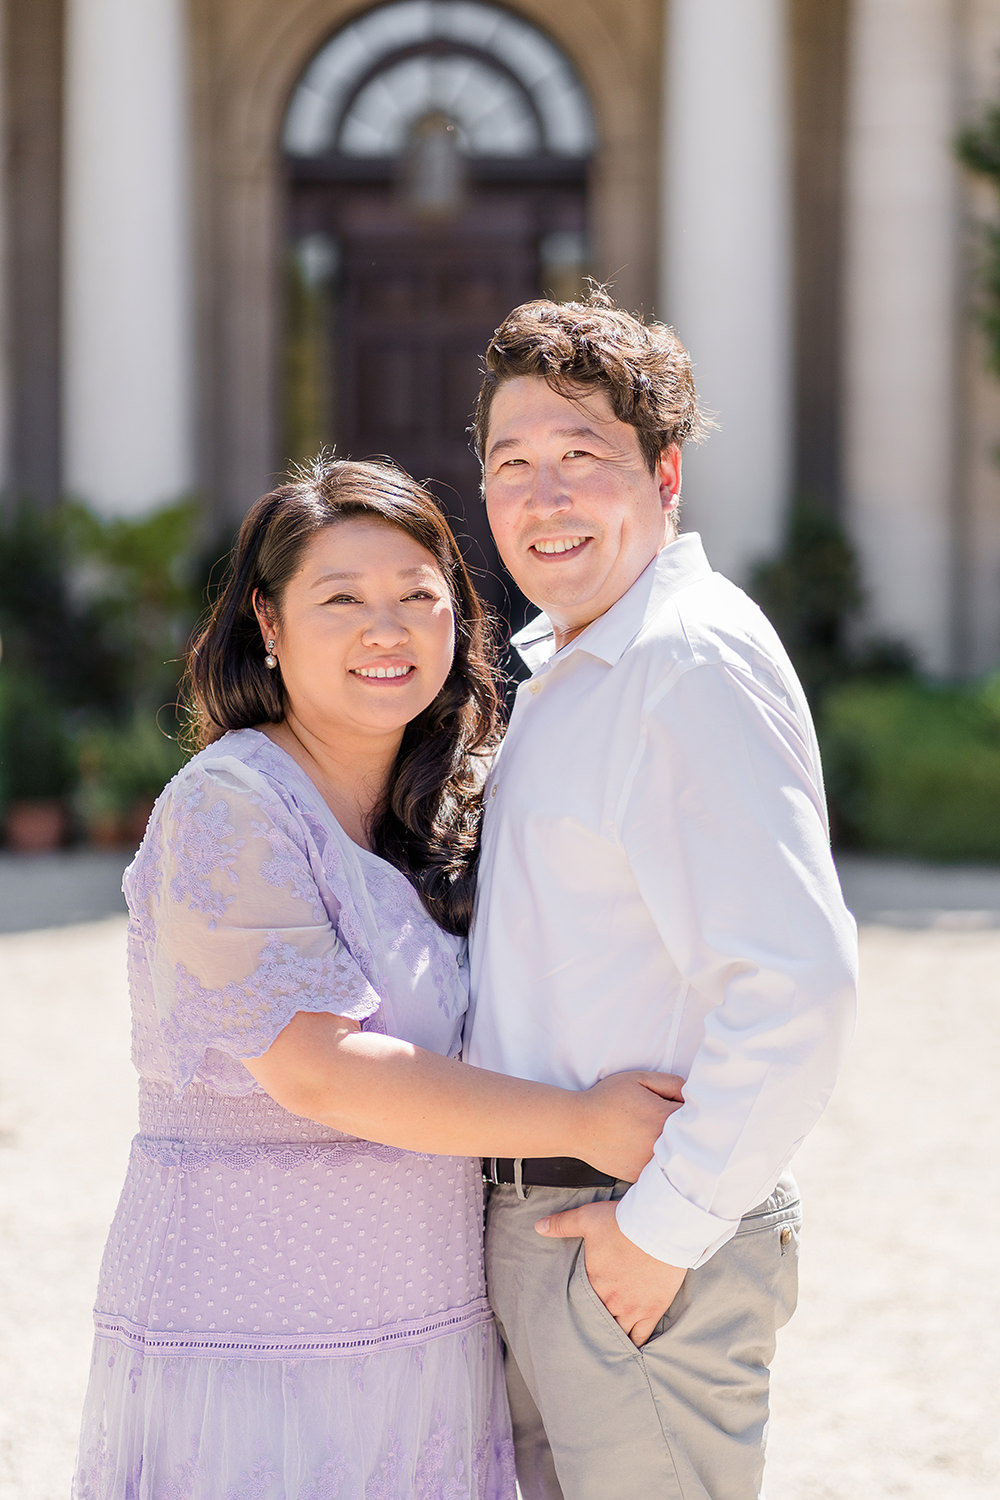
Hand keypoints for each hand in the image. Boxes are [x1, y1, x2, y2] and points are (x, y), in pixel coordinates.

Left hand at [536, 1199, 685, 1345]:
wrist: (659, 1228)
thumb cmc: (623, 1222)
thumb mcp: (587, 1218)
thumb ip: (562, 1224)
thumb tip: (538, 1227)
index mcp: (592, 1281)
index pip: (579, 1304)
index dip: (577, 1310)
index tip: (573, 1316)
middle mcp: (610, 1300)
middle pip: (597, 1322)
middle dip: (593, 1327)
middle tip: (588, 1336)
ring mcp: (631, 1308)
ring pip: (617, 1333)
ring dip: (612, 1337)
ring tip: (607, 1345)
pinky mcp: (651, 1310)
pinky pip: (642, 1336)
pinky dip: (635, 1344)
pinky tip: (631, 1351)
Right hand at [578, 1070, 683, 1182]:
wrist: (578, 1126)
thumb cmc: (607, 1099)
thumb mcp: (639, 1079)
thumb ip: (672, 1083)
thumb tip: (692, 1094)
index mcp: (665, 1119)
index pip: (695, 1113)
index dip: (688, 1107)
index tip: (676, 1104)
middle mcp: (661, 1145)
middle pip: (689, 1137)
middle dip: (683, 1127)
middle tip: (661, 1118)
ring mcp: (651, 1165)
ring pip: (674, 1156)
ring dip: (671, 1146)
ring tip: (648, 1132)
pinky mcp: (640, 1176)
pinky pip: (657, 1169)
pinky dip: (655, 1160)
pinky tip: (640, 1147)